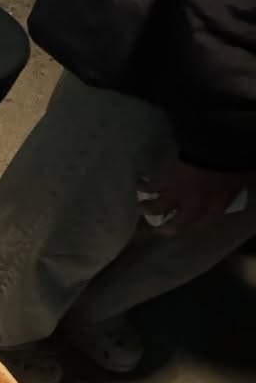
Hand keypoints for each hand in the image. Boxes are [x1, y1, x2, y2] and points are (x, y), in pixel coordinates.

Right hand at [141, 162, 255, 234]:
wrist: (213, 153)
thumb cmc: (231, 168)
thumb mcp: (243, 179)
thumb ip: (243, 184)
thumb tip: (251, 181)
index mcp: (214, 209)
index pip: (204, 223)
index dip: (197, 224)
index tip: (192, 224)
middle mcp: (192, 207)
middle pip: (176, 224)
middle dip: (166, 228)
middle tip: (157, 229)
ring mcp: (176, 196)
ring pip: (158, 208)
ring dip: (149, 209)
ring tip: (142, 208)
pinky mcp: (164, 182)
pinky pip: (151, 188)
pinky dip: (143, 186)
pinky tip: (138, 184)